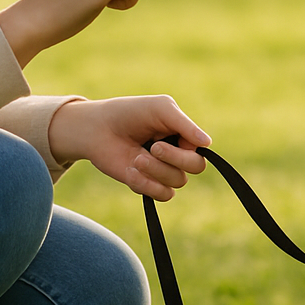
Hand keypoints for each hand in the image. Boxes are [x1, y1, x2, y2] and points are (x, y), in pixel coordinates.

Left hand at [49, 96, 210, 200]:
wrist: (97, 129)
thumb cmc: (129, 113)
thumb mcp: (161, 109)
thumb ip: (186, 125)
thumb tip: (207, 144)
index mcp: (183, 134)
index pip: (200, 150)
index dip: (186, 149)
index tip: (162, 139)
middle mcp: (176, 153)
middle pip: (195, 167)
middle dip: (174, 159)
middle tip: (153, 148)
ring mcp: (162, 170)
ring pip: (178, 182)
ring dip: (156, 171)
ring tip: (136, 159)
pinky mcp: (147, 184)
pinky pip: (162, 195)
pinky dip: (147, 184)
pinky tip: (131, 172)